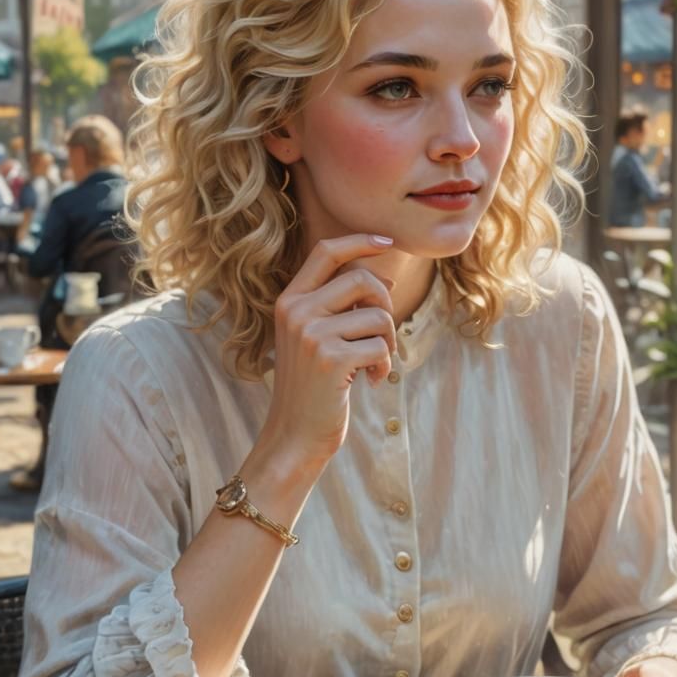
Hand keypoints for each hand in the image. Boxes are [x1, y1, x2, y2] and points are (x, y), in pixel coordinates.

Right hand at [262, 234, 396, 467]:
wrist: (294, 435)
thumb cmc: (313, 387)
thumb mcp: (317, 338)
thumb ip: (341, 306)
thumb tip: (386, 279)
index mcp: (289, 301)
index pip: (326, 252)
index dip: (360, 241)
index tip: (387, 242)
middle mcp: (296, 311)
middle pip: (361, 279)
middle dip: (385, 303)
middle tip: (383, 333)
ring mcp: (312, 334)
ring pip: (378, 316)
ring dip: (387, 342)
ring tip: (374, 365)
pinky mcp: (332, 359)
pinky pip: (381, 347)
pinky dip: (384, 366)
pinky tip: (371, 381)